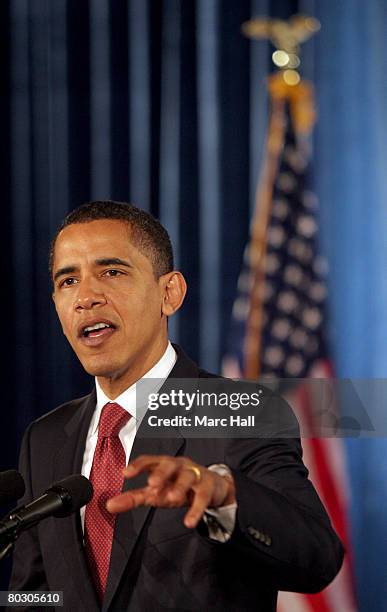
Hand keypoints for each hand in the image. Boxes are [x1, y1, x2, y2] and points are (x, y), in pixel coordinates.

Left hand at [106, 454, 235, 527]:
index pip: (150, 460)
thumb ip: (133, 498)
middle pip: (169, 464)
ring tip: (172, 498)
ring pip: (188, 476)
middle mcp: (179, 466)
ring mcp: (195, 474)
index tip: (126, 473)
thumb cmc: (178, 486)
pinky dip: (196, 509)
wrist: (211, 487)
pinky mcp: (208, 486)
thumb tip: (109, 505)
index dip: (138, 465)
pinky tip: (189, 521)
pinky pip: (202, 496)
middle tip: (152, 484)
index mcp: (164, 465)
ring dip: (180, 487)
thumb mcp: (156, 492)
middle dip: (161, 472)